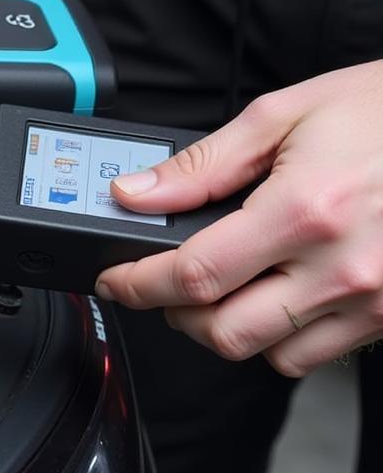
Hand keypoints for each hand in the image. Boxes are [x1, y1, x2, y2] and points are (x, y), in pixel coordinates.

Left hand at [94, 61, 382, 376]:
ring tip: (221, 286)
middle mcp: (342, 268)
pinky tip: (275, 293)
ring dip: (227, 328)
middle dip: (175, 314)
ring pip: (269, 355)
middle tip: (161, 282)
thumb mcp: (282, 116)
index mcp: (305, 211)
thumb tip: (136, 193)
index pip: (195, 275)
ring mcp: (374, 301)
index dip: (139, 284)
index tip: (115, 280)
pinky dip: (279, 336)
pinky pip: (317, 354)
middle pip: (225, 333)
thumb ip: (201, 165)